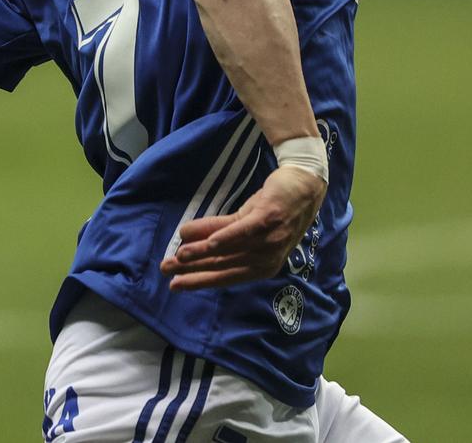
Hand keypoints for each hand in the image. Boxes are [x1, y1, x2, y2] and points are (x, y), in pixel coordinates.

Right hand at [161, 163, 325, 290]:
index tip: (175, 285)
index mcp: (263, 266)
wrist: (304, 185)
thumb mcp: (244, 224)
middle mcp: (266, 258)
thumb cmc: (273, 209)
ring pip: (229, 250)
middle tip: (167, 270)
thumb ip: (217, 232)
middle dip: (192, 269)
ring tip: (179, 256)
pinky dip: (225, 238)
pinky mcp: (269, 218)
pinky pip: (243, 232)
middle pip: (223, 266)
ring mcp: (269, 239)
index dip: (199, 281)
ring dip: (202, 254)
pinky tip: (209, 243)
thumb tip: (186, 238)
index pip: (225, 277)